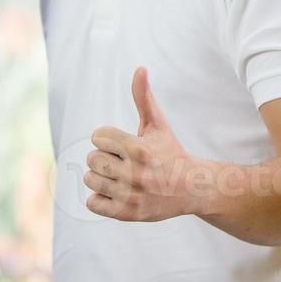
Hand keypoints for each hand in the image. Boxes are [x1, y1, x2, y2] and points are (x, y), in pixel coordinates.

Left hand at [85, 67, 204, 222]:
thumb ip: (144, 97)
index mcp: (139, 149)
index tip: (122, 144)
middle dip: (104, 157)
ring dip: (100, 177)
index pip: (97, 136)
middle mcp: (134, 174)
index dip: (108, 138)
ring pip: (90, 180)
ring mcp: (131, 196)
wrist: (190, 188)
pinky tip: (116, 192)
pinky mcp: (127, 213)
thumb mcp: (157, 124)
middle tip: (121, 161)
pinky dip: (99, 198)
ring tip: (119, 176)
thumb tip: (140, 68)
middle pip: (92, 158)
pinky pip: (92, 203)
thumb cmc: (169, 152)